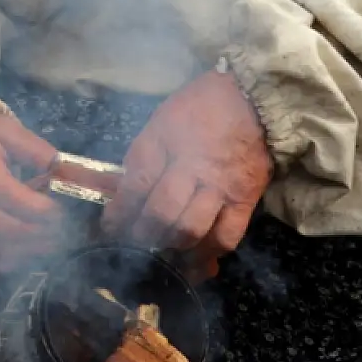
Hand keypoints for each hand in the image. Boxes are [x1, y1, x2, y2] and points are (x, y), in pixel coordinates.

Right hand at [0, 113, 65, 274]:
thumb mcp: (8, 130)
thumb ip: (37, 151)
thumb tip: (69, 173)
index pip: (1, 190)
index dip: (33, 206)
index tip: (59, 210)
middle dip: (30, 232)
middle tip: (60, 232)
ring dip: (19, 251)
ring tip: (49, 246)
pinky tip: (21, 256)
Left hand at [102, 70, 271, 281]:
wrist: (252, 99)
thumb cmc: (198, 107)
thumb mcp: (159, 122)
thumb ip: (143, 158)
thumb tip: (123, 193)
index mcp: (163, 142)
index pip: (135, 186)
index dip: (119, 213)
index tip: (110, 228)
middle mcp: (191, 167)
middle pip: (161, 213)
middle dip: (142, 236)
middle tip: (133, 247)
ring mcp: (220, 186)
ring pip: (190, 230)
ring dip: (171, 249)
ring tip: (161, 255)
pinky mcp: (246, 200)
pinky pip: (226, 237)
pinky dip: (208, 254)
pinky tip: (195, 261)